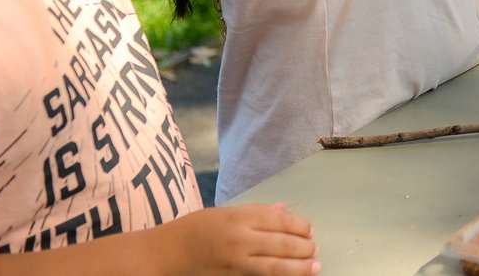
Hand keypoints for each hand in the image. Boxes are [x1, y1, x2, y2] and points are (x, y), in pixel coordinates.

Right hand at [158, 203, 318, 275]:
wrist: (164, 254)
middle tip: (315, 249)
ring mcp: (234, 262)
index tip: (310, 230)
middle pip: (282, 244)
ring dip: (299, 268)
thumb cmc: (193, 229)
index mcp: (238, 217)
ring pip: (275, 267)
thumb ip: (255, 213)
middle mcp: (239, 239)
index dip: (300, 226)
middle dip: (304, 248)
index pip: (279, 220)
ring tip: (314, 266)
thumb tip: (283, 210)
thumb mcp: (223, 212)